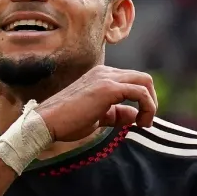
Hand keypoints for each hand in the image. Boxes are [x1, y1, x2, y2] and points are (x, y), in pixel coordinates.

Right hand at [35, 65, 156, 142]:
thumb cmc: (66, 122)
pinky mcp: (109, 88)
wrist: (45, 123)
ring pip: (145, 82)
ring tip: (144, 123)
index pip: (131, 82)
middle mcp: (104, 72)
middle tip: (145, 121)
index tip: (138, 120)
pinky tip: (141, 122)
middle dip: (150, 100)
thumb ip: (117, 114)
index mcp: (100, 76)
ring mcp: (106, 78)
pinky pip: (140, 92)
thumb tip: (135, 116)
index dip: (141, 101)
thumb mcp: (97, 117)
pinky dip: (147, 107)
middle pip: (142, 78)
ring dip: (151, 104)